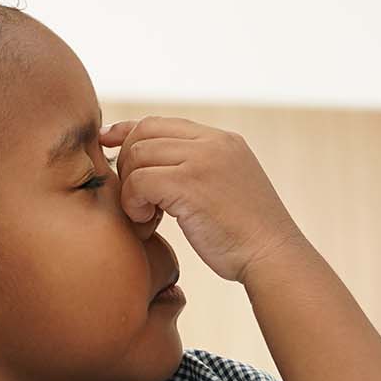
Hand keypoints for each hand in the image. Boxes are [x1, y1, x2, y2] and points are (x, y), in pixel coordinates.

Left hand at [104, 117, 303, 283]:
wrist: (272, 258)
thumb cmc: (244, 236)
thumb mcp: (224, 188)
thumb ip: (194, 169)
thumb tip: (149, 161)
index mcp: (222, 140)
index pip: (161, 123)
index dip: (128, 132)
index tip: (107, 144)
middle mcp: (213, 142)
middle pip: (144, 133)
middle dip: (127, 164)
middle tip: (136, 201)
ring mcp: (203, 159)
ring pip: (137, 155)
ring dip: (131, 189)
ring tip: (147, 217)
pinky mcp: (191, 183)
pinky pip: (139, 180)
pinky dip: (133, 204)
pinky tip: (148, 225)